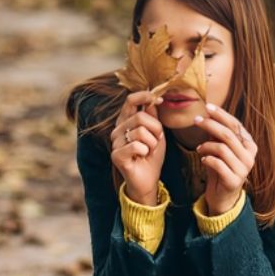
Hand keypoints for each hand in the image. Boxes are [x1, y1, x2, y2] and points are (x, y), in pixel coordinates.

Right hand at [110, 90, 166, 204]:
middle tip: (156, 140)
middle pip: (141, 117)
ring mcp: (115, 143)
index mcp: (126, 121)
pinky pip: (136, 146)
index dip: (145, 96)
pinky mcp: (116, 155)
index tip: (159, 99)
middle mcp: (118, 130)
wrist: (148, 179)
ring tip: (149, 150)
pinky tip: (142, 157)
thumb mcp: (157, 132)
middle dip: (156, 129)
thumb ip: (153, 116)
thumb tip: (153, 99)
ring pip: (140, 132)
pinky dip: (146, 152)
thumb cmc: (151, 155)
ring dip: (152, 143)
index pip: (130, 100)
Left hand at [192, 103, 257, 214]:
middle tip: (196, 120)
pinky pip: (217, 164)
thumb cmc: (220, 169)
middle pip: (228, 134)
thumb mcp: (220, 150)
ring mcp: (244, 169)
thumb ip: (217, 136)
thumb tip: (208, 115)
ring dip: (206, 146)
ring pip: (222, 148)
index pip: (236, 125)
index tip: (207, 107)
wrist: (222, 196)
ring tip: (199, 149)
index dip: (222, 115)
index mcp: (249, 145)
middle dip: (210, 125)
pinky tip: (203, 160)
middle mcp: (249, 155)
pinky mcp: (234, 180)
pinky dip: (207, 159)